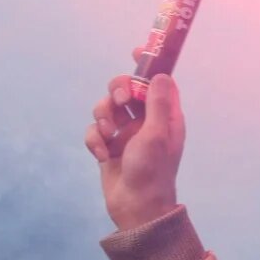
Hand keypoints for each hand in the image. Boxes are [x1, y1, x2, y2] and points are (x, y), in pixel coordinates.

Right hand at [86, 72, 184, 231]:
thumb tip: (160, 74)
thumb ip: (157, 104)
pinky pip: (95, 130)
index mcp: (164, 116)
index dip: (148, 64)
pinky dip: (95, 140)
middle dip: (118, 90)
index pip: (158, 81)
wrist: (135, 208)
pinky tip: (102, 155)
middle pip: (126, 88)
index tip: (136, 50)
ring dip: (103, 117)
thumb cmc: (152, 172)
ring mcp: (125, 133)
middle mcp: (146, 121)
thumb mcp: (157, 135)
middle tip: (121, 101)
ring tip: (109, 136)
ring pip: (106, 107)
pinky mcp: (108, 146)